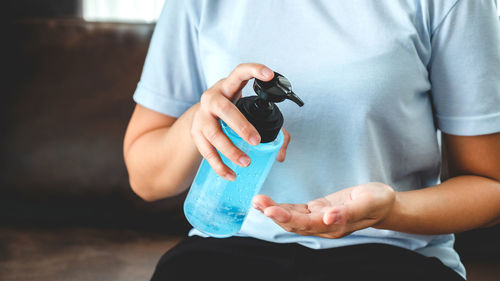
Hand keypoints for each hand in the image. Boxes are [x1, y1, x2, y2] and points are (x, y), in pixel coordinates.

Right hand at [190, 63, 290, 180]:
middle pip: (224, 109)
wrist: (203, 116)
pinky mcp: (195, 133)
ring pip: (213, 133)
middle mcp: (212, 98)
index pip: (239, 73)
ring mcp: (202, 116)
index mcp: (228, 87)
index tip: (269, 75)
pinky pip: (206, 151)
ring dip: (230, 149)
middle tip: (257, 141)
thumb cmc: (232, 112)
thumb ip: (272, 128)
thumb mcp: (248, 110)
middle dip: (241, 125)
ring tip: (246, 162)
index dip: (254, 71)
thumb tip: (280, 154)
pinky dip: (219, 165)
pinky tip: (230, 175)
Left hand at [252, 182, 395, 237]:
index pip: (305, 224)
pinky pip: (296, 211)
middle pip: (294, 223)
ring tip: (257, 201)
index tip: (270, 210)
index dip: (287, 218)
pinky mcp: (317, 210)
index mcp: (334, 226)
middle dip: (274, 213)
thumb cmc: (377, 202)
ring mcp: (319, 219)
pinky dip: (282, 207)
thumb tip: (329, 218)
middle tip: (258, 202)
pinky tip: (268, 203)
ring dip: (274, 210)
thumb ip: (347, 213)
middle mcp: (323, 225)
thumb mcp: (367, 203)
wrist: (383, 203)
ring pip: (292, 218)